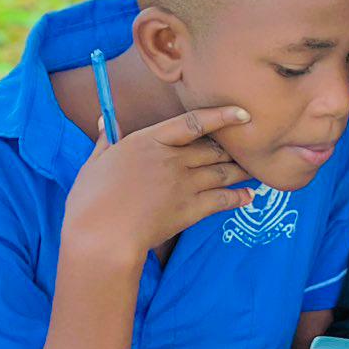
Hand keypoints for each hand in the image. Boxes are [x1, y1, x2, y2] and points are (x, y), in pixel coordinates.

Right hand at [62, 106, 256, 260]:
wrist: (102, 236)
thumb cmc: (91, 200)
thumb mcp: (95, 163)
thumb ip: (106, 140)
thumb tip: (106, 120)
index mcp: (149, 141)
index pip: (193, 122)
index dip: (222, 116)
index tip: (243, 113)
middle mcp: (172, 160)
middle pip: (214, 149)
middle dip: (234, 148)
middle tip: (251, 147)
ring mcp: (185, 185)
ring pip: (223, 172)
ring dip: (242, 171)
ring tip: (257, 169)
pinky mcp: (191, 210)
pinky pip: (224, 200)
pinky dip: (240, 197)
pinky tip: (249, 196)